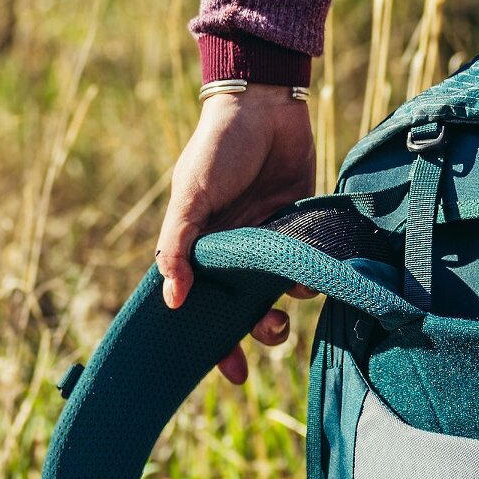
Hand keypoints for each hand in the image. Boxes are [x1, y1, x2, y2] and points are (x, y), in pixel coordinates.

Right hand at [155, 84, 317, 381]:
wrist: (265, 106)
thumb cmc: (217, 149)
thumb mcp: (190, 197)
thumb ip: (177, 246)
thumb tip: (170, 299)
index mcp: (200, 251)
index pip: (204, 310)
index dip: (216, 344)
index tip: (233, 373)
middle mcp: (234, 256)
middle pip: (244, 315)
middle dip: (258, 335)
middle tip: (270, 336)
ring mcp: (268, 247)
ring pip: (277, 300)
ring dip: (284, 313)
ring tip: (286, 305)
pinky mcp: (299, 233)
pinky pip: (305, 271)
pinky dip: (308, 278)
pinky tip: (306, 270)